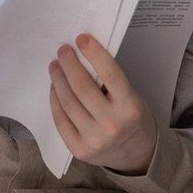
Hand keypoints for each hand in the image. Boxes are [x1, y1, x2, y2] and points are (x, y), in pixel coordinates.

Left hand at [48, 33, 157, 173]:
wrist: (137, 154)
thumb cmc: (131, 118)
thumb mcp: (131, 98)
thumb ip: (109, 82)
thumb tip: (82, 56)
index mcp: (130, 107)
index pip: (110, 74)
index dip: (94, 53)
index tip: (81, 38)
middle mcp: (112, 124)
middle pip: (82, 87)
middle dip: (69, 64)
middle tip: (63, 51)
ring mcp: (94, 139)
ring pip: (68, 102)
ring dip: (58, 79)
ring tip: (55, 66)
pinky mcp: (79, 149)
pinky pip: (60, 119)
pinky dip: (55, 100)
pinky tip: (55, 88)